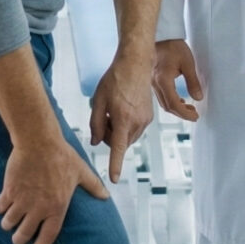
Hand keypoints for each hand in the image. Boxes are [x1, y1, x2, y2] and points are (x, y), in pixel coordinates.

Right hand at [0, 140, 107, 243]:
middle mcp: (38, 208)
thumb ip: (93, 186)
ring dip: (8, 224)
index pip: (47, 237)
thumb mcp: (81, 171)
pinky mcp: (9, 192)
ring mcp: (22, 201)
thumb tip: (106, 196)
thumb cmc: (62, 155)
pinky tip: (3, 204)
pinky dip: (0, 208)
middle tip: (19, 237)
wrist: (39, 141)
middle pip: (23, 235)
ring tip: (10, 220)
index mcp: (57, 207)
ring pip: (8, 224)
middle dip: (19, 239)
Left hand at [89, 53, 154, 181]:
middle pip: (120, 144)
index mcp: (123, 119)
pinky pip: (134, 129)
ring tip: (114, 110)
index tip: (114, 180)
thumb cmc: (115, 79)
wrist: (136, 63)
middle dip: (109, 138)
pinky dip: (126, 125)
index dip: (115, 165)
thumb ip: (96, 124)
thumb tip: (95, 142)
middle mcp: (137, 122)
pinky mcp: (149, 116)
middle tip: (104, 118)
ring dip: (118, 132)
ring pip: (127, 138)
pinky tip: (123, 107)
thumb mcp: (99, 100)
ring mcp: (145, 120)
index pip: (117, 148)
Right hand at [153, 39, 203, 121]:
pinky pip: (161, 96)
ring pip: (163, 102)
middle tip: (194, 114)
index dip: (185, 113)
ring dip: (176, 108)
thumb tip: (198, 97)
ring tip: (189, 108)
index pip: (173, 104)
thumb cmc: (172, 46)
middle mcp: (155, 84)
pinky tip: (179, 99)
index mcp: (163, 80)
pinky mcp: (152, 80)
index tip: (194, 116)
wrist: (161, 36)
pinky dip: (171, 101)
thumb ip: (193, 81)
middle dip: (181, 113)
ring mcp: (152, 83)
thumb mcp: (187, 62)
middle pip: (167, 106)